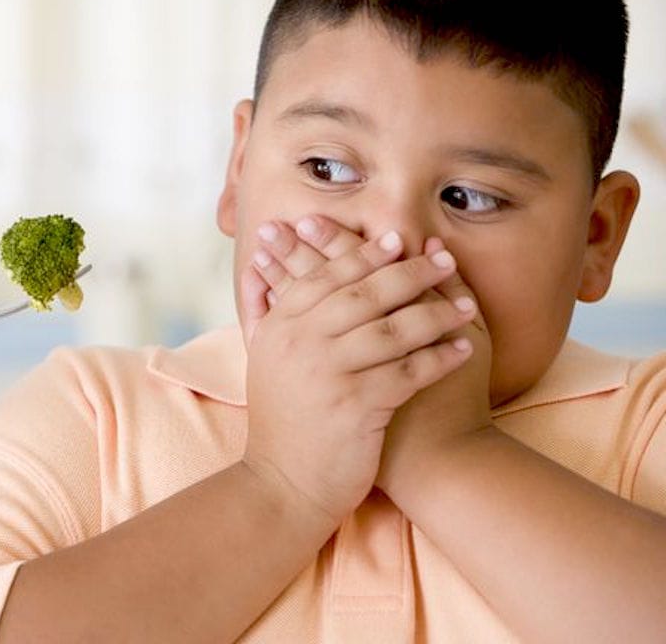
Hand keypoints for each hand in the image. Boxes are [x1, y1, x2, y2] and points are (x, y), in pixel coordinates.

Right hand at [239, 216, 475, 533]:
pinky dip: (439, 358)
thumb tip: (257, 265)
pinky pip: (409, 372)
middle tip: (442, 260)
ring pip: (392, 330)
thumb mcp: (261, 358)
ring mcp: (328, 373)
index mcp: (280, 326)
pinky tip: (462, 350)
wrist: (282, 483)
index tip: (398, 239)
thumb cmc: (280, 418)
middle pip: (364, 294)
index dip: (364, 255)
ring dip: (435, 314)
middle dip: (409, 273)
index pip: (327, 276)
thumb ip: (262, 309)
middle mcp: (301, 343)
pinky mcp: (356, 406)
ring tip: (466, 307)